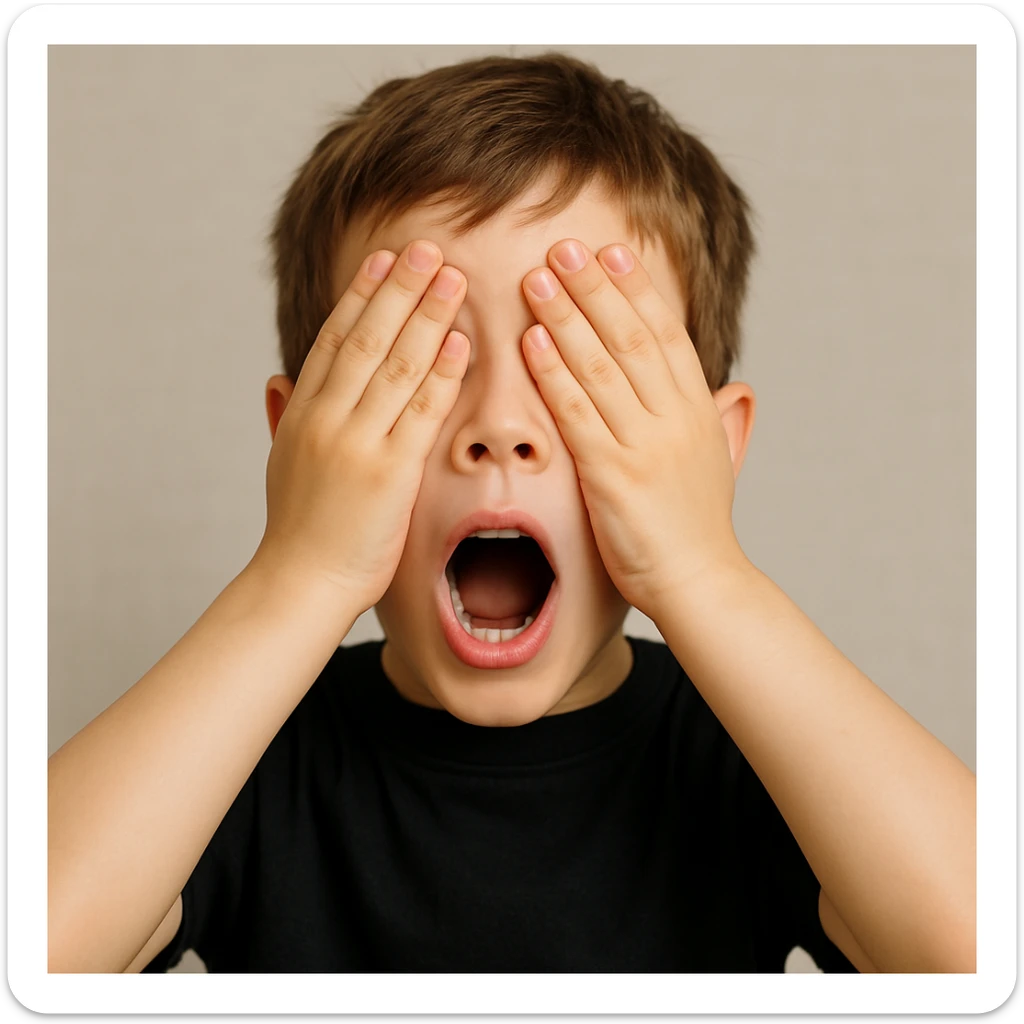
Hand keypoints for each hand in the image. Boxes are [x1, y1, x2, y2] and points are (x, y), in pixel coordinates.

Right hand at [255, 240, 468, 614]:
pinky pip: (420, 413)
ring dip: (426, 316)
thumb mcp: (280, 463)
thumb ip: (282, 417)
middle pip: (365, 339)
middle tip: (425, 246)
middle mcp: (326, 419)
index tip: (383, 258)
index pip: (333, 339)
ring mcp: (356, 444)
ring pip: (394, 365)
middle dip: (398, 288)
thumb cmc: (299, 529)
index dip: (360, 295)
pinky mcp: (389, 474)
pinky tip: (460, 341)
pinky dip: (441, 374)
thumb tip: (276, 379)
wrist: (300, 584)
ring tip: (450, 275)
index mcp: (301, 413)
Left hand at [520, 239, 745, 619]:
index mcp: (698, 408)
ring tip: (538, 279)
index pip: (666, 334)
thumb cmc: (698, 525)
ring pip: (601, 367)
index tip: (612, 252)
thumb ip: (722, 418)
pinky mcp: (615, 476)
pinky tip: (531, 343)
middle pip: (631, 338)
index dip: (637, 290)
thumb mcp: (719, 460)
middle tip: (563, 247)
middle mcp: (675, 417)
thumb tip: (735, 388)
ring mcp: (646, 444)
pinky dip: (554, 375)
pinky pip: (578, 415)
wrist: (700, 582)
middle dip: (595, 288)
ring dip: (566, 318)